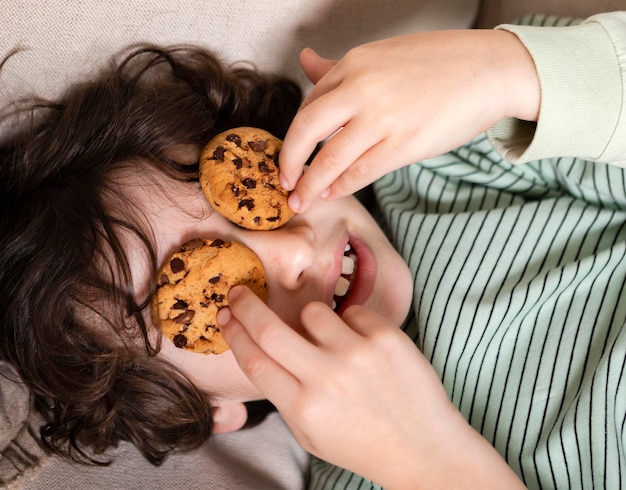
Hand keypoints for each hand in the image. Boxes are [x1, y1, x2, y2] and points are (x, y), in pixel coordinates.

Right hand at [218, 287, 524, 488]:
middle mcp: (327, 378)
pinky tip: (365, 349)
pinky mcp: (386, 337)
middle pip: (270, 329)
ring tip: (333, 344)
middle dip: (247, 305)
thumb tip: (258, 347)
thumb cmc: (362, 442)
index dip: (233, 334)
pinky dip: (351, 324)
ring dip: (312, 321)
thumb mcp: (309, 433)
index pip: (254, 360)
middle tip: (239, 292)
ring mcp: (358, 354)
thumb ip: (282, 394)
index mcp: (303, 408)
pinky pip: (351, 311)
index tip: (224, 317)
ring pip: (312, 312)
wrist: (424, 448)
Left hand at [279, 29, 539, 212]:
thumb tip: (306, 60)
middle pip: (305, 130)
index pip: (310, 104)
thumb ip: (339, 67)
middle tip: (284, 183)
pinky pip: (360, 172)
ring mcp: (381, 118)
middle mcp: (361, 88)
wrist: (490, 69)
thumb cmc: (438, 63)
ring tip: (300, 200)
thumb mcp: (381, 56)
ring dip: (310, 185)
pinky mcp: (403, 144)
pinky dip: (341, 187)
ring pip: (329, 159)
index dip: (295, 136)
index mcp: (354, 64)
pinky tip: (331, 194)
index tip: (290, 155)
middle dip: (289, 162)